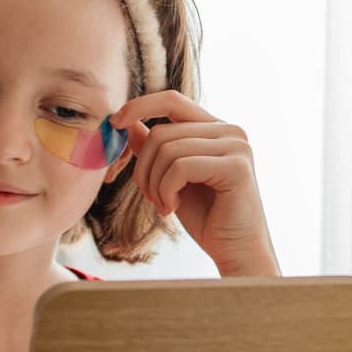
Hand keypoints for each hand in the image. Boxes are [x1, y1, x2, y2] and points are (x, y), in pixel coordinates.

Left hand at [112, 91, 279, 276]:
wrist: (236, 252)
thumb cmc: (207, 218)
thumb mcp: (172, 178)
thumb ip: (156, 149)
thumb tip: (128, 123)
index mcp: (215, 129)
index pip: (171, 99)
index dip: (139, 106)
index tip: (115, 122)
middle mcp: (230, 131)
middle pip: (162, 132)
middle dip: (143, 168)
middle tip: (149, 197)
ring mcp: (236, 146)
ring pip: (167, 149)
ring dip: (154, 184)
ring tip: (163, 205)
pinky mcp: (235, 167)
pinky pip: (180, 167)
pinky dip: (166, 190)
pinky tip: (172, 208)